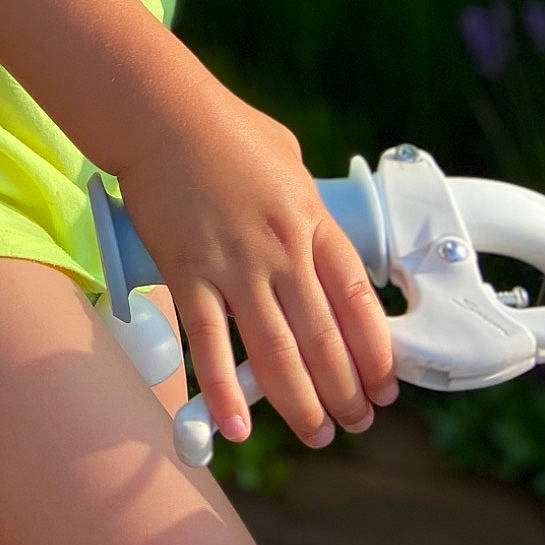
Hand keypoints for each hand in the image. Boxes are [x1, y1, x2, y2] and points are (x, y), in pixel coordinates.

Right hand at [113, 79, 397, 446]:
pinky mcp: (187, 271)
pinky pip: (207, 343)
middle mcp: (281, 250)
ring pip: (275, 352)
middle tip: (353, 424)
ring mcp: (233, 264)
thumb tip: (317, 235)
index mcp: (312, 220)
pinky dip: (222, 390)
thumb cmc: (223, 126)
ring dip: (299, 404)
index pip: (358, 301)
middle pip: (323, 339)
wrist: (159, 110)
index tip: (384, 387)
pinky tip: (236, 427)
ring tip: (316, 435)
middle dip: (345, 392)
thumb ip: (306, 203)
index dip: (376, 353)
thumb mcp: (287, 156)